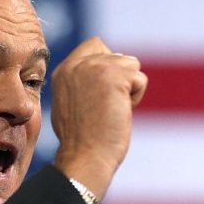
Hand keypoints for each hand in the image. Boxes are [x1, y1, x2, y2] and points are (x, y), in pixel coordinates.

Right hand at [51, 37, 147, 199]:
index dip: (107, 64)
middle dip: (120, 80)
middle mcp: (76, 64)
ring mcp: (95, 67)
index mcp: (63, 70)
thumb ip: (82, 83)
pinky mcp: (114, 75)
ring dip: (129, 88)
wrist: (85, 157)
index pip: (94, 45)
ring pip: (130, 64)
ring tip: (112, 110)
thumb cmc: (81, 141)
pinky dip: (136, 97)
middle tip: (106, 107)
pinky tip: (120, 112)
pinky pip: (139, 78)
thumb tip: (105, 77)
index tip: (104, 92)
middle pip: (116, 55)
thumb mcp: (70, 104)